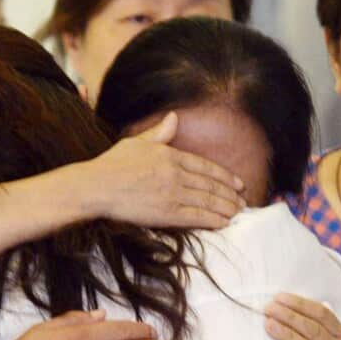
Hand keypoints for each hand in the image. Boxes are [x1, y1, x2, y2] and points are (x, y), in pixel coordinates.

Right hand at [78, 112, 244, 228]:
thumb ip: (159, 133)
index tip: (238, 183)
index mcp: (170, 155)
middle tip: (243, 200)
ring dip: (226, 207)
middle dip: (230, 194)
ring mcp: (173, 194)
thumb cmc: (112, 164)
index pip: (205, 166)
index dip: (225, 176)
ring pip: (208, 201)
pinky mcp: (166, 213)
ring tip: (237, 212)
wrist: (97, 187)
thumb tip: (174, 117)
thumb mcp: (136, 142)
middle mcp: (176, 174)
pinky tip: (224, 222)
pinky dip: (213, 219)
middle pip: (211, 185)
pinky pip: (197, 217)